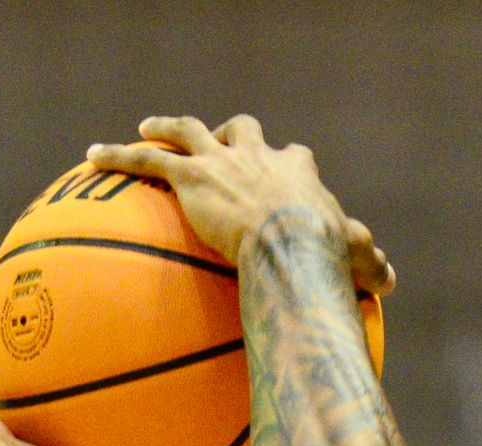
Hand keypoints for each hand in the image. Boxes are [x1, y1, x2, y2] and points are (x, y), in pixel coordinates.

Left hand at [82, 118, 394, 299]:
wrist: (292, 243)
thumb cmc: (326, 255)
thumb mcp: (356, 259)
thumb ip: (368, 265)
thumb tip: (391, 281)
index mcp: (296, 174)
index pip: (290, 159)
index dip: (282, 164)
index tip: (279, 171)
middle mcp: (258, 157)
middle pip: (242, 131)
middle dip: (229, 134)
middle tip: (216, 141)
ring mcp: (221, 162)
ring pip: (188, 132)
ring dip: (166, 128)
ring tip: (147, 127)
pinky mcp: (190, 175)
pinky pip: (145, 159)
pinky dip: (117, 154)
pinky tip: (91, 154)